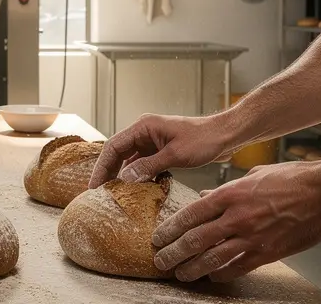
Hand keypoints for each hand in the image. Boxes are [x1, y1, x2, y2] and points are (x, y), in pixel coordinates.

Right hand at [88, 113, 236, 188]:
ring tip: (113, 193)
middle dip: (108, 171)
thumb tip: (125, 179)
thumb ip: (148, 166)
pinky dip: (138, 175)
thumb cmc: (204, 139)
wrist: (225, 135)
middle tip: (99, 192)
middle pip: (118, 152)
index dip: (101, 166)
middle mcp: (145, 132)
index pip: (114, 146)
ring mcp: (153, 141)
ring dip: (122, 174)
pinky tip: (136, 189)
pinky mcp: (161, 150)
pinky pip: (143, 163)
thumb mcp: (175, 155)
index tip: (95, 184)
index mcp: (144, 126)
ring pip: (130, 159)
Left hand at [151, 160, 320, 281]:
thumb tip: (204, 197)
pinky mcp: (268, 252)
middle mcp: (237, 217)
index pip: (191, 214)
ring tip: (179, 274)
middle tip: (160, 261)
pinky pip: (238, 267)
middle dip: (174, 253)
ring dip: (192, 268)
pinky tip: (211, 277)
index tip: (158, 236)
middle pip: (196, 239)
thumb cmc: (291, 179)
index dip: (170, 228)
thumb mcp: (252, 175)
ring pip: (213, 258)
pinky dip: (222, 274)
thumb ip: (225, 189)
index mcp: (230, 194)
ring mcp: (253, 237)